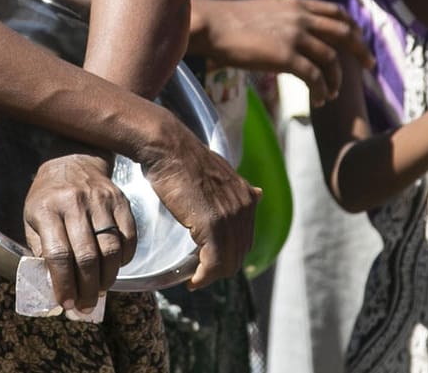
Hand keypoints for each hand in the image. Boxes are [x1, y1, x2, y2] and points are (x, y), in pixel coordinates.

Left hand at [23, 153, 136, 312]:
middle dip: (88, 288)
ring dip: (107, 278)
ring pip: (111, 249)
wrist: (72, 160)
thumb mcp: (32, 218)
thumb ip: (40, 250)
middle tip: (86, 306)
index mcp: (47, 209)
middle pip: (87, 256)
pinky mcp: (120, 201)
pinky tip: (114, 268)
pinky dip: (124, 259)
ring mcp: (100, 201)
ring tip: (100, 291)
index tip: (66, 303)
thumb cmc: (48, 197)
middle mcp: (74, 204)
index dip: (64, 283)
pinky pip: (128, 237)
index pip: (58, 254)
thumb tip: (53, 284)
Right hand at [135, 120, 258, 289]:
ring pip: (227, 262)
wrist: (168, 147)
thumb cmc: (184, 159)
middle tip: (202, 275)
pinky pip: (213, 262)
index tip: (212, 262)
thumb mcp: (220, 172)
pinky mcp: (211, 224)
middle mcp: (243, 207)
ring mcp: (229, 217)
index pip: (244, 240)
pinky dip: (204, 276)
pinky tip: (193, 280)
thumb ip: (237, 190)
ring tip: (196, 279)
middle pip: (238, 254)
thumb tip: (259, 195)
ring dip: (211, 276)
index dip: (230, 254)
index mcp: (247, 197)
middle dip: (221, 268)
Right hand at [197, 0, 371, 103]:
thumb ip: (287, 18)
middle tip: (370, 67)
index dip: (353, 28)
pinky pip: (315, 77)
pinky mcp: (285, 56)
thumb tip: (297, 33)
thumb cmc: (231, 22)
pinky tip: (319, 99)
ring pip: (331, 60)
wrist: (212, 25)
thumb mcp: (266, 10)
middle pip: (344, 33)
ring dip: (336, 80)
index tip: (360, 43)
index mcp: (297, 4)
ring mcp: (295, 36)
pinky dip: (321, 90)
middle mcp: (301, 17)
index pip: (337, 12)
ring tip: (331, 94)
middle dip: (361, 52)